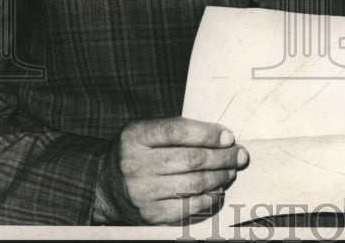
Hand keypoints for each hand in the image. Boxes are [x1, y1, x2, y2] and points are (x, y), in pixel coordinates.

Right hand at [94, 117, 248, 224]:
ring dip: (220, 178)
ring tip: (231, 171)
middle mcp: (135, 164)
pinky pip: (188, 208)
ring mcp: (142, 193)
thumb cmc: (137, 152)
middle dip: (222, 157)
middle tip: (239, 155)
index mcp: (136, 136)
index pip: (178, 131)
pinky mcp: (150, 215)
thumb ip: (178, 129)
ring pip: (193, 184)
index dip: (208, 134)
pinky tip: (218, 192)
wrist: (105, 186)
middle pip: (190, 160)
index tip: (228, 136)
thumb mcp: (146, 130)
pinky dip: (209, 200)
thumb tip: (222, 138)